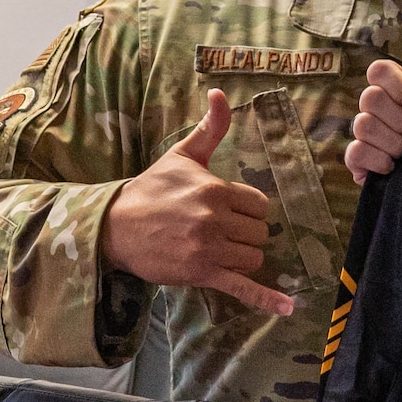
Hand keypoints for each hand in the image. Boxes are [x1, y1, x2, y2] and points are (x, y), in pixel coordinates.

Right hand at [103, 89, 294, 315]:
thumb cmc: (151, 190)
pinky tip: (287, 309)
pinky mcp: (201, 274)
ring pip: (254, 257)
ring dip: (243, 256)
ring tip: (217, 249)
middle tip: (218, 230)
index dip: (247, 210)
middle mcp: (214, 219)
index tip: (226, 210)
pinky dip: (266, 299)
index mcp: (215, 190)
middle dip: (245, 233)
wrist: (114, 227)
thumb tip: (219, 92)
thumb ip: (209, 128)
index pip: (259, 205)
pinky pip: (242, 288)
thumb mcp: (181, 155)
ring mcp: (208, 249)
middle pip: (260, 232)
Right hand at [344, 59, 401, 184]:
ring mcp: (361, 130)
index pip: (379, 70)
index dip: (398, 86)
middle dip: (398, 118)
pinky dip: (378, 160)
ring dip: (391, 141)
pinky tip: (392, 166)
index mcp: (391, 88)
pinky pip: (356, 152)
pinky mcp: (356, 157)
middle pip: (370, 97)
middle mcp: (372, 106)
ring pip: (363, 124)